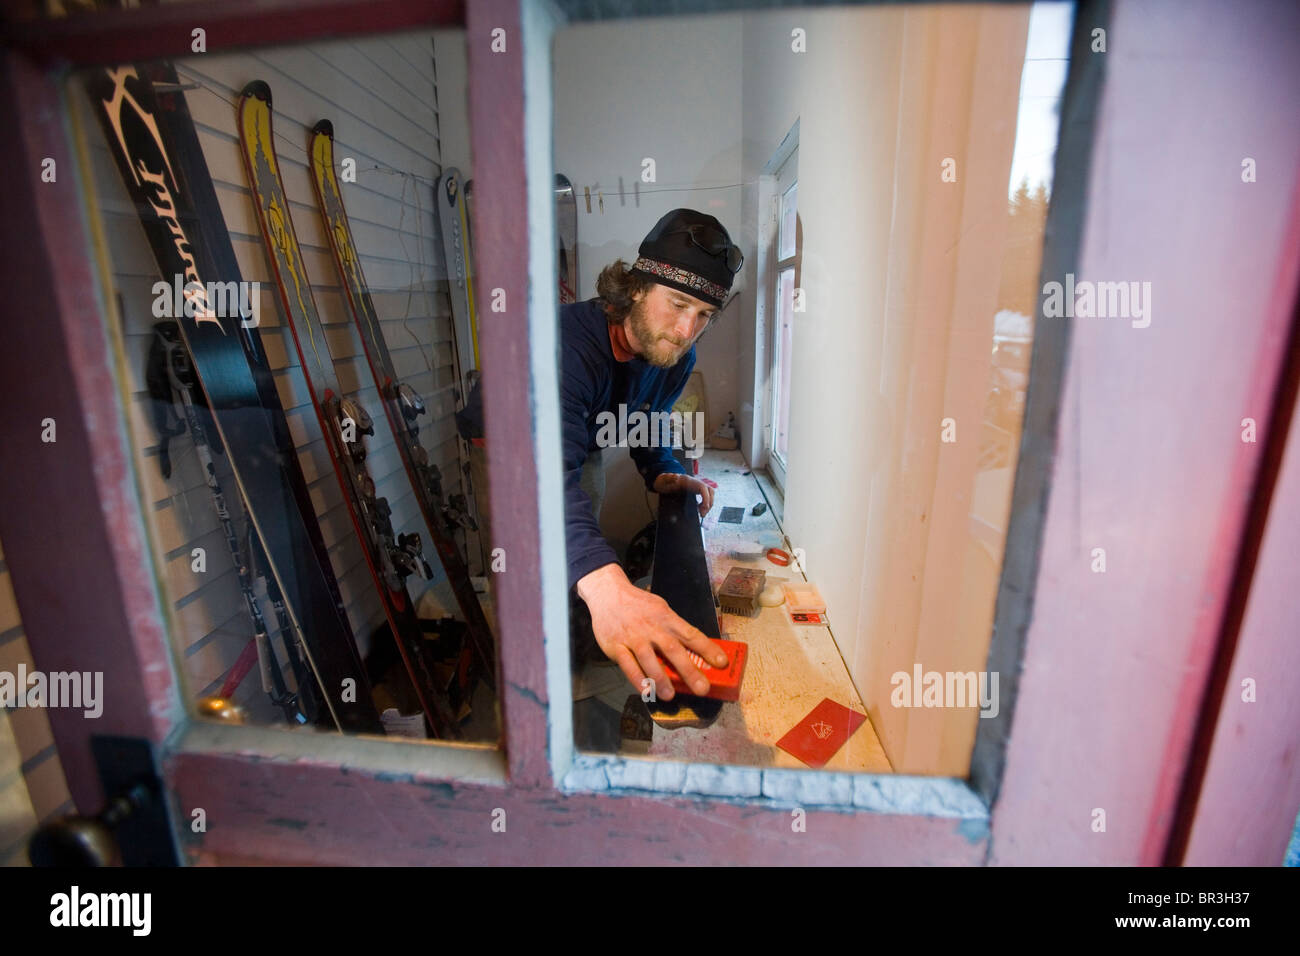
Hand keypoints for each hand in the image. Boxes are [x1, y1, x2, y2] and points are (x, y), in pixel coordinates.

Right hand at [575, 563, 727, 700]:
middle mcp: (652, 628)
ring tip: (671, 695)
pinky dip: (637, 679)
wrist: (608, 594)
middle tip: (702, 688)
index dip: (707, 648)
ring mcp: (633, 637)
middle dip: (689, 670)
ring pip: (648, 659)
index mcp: (667, 618)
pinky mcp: (616, 646)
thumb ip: (674, 628)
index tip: (721, 663)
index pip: (691, 634)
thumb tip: (695, 650)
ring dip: (660, 678)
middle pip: (672, 649)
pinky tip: (646, 691)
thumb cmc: (639, 605)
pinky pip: (628, 665)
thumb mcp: (661, 609)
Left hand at [652, 472, 714, 517]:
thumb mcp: (663, 480)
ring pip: (709, 494)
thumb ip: (668, 478)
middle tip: (703, 513)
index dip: (706, 498)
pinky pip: (705, 497)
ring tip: (702, 513)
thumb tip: (675, 477)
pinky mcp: (695, 491)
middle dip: (710, 502)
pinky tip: (699, 510)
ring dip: (708, 504)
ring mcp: (696, 487)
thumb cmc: (663, 481)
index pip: (702, 488)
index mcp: (688, 481)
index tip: (703, 508)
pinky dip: (705, 505)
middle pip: (710, 490)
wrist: (662, 481)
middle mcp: (694, 483)